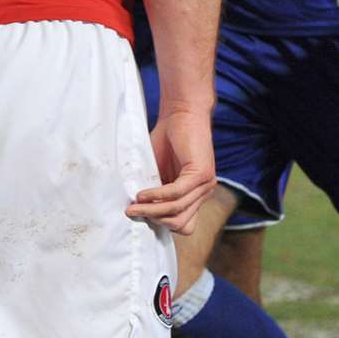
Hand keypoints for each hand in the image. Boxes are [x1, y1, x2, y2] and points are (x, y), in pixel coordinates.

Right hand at [126, 106, 215, 234]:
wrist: (182, 112)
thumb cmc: (168, 139)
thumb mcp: (158, 172)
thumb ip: (155, 191)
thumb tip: (138, 213)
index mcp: (196, 195)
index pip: (183, 225)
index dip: (162, 224)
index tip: (141, 217)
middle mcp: (204, 193)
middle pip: (180, 223)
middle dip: (154, 220)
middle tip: (132, 213)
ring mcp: (205, 184)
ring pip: (177, 210)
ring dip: (152, 211)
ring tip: (133, 207)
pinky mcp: (201, 173)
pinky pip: (176, 193)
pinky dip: (157, 196)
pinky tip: (142, 194)